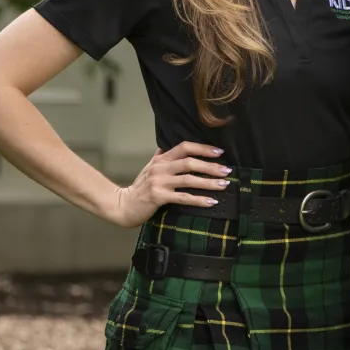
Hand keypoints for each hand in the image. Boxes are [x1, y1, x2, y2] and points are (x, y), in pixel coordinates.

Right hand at [105, 141, 231, 227]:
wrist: (122, 205)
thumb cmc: (139, 187)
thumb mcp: (150, 167)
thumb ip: (161, 156)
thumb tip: (169, 144)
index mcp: (161, 159)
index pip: (184, 147)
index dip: (203, 148)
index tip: (219, 152)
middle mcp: (161, 168)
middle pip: (190, 162)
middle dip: (211, 166)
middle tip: (227, 170)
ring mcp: (159, 182)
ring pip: (189, 180)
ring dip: (209, 182)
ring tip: (224, 185)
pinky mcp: (159, 197)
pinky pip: (183, 197)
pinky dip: (199, 199)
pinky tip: (211, 202)